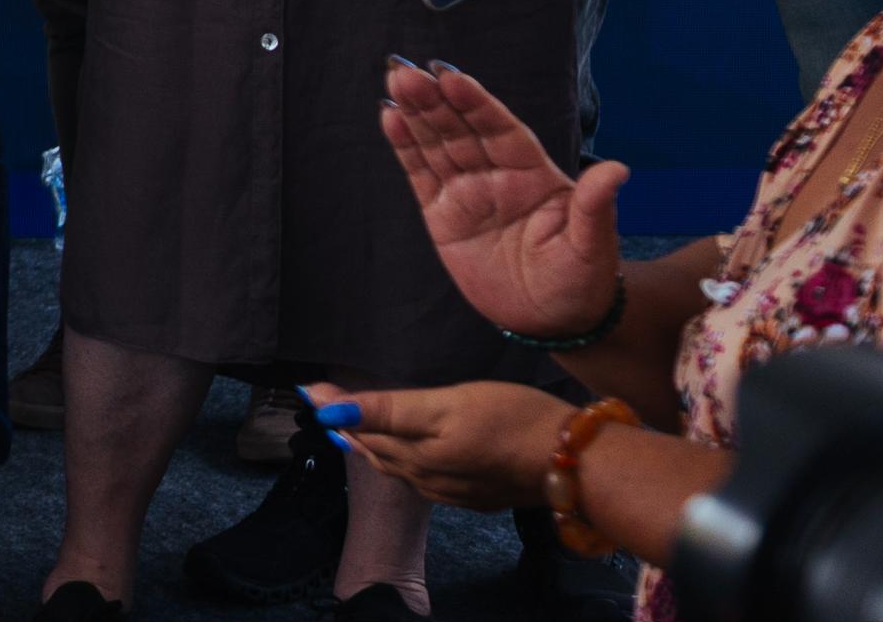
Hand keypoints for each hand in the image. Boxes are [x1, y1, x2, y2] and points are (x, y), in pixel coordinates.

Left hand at [304, 379, 573, 513]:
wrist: (575, 463)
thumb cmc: (511, 420)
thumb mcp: (444, 405)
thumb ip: (386, 410)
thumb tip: (330, 412)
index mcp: (414, 454)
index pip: (360, 429)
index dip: (334, 407)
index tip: (308, 387)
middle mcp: (427, 478)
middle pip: (376, 452)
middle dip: (347, 430)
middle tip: (325, 408)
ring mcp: (453, 490)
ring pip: (398, 469)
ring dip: (372, 449)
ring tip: (352, 433)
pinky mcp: (476, 494)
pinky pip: (424, 481)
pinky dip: (402, 464)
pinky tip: (408, 458)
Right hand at [379, 58, 626, 337]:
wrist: (551, 321)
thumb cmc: (580, 281)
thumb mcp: (592, 246)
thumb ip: (594, 206)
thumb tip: (618, 170)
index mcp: (533, 174)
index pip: (500, 130)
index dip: (476, 103)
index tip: (451, 77)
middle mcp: (497, 175)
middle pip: (462, 130)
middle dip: (435, 101)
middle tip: (409, 74)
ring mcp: (468, 192)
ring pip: (437, 144)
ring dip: (415, 114)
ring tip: (395, 82)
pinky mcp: (443, 215)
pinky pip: (421, 175)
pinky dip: (405, 147)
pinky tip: (390, 118)